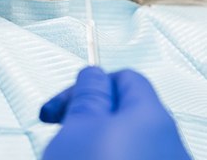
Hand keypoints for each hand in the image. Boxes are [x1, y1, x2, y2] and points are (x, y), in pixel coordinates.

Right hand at [40, 67, 190, 159]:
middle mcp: (167, 144)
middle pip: (122, 114)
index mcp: (151, 117)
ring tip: (68, 158)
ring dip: (90, 146)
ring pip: (121, 144)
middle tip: (60, 133)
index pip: (123, 78)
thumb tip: (92, 75)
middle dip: (85, 120)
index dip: (87, 85)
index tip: (61, 105)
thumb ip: (87, 94)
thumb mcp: (79, 128)